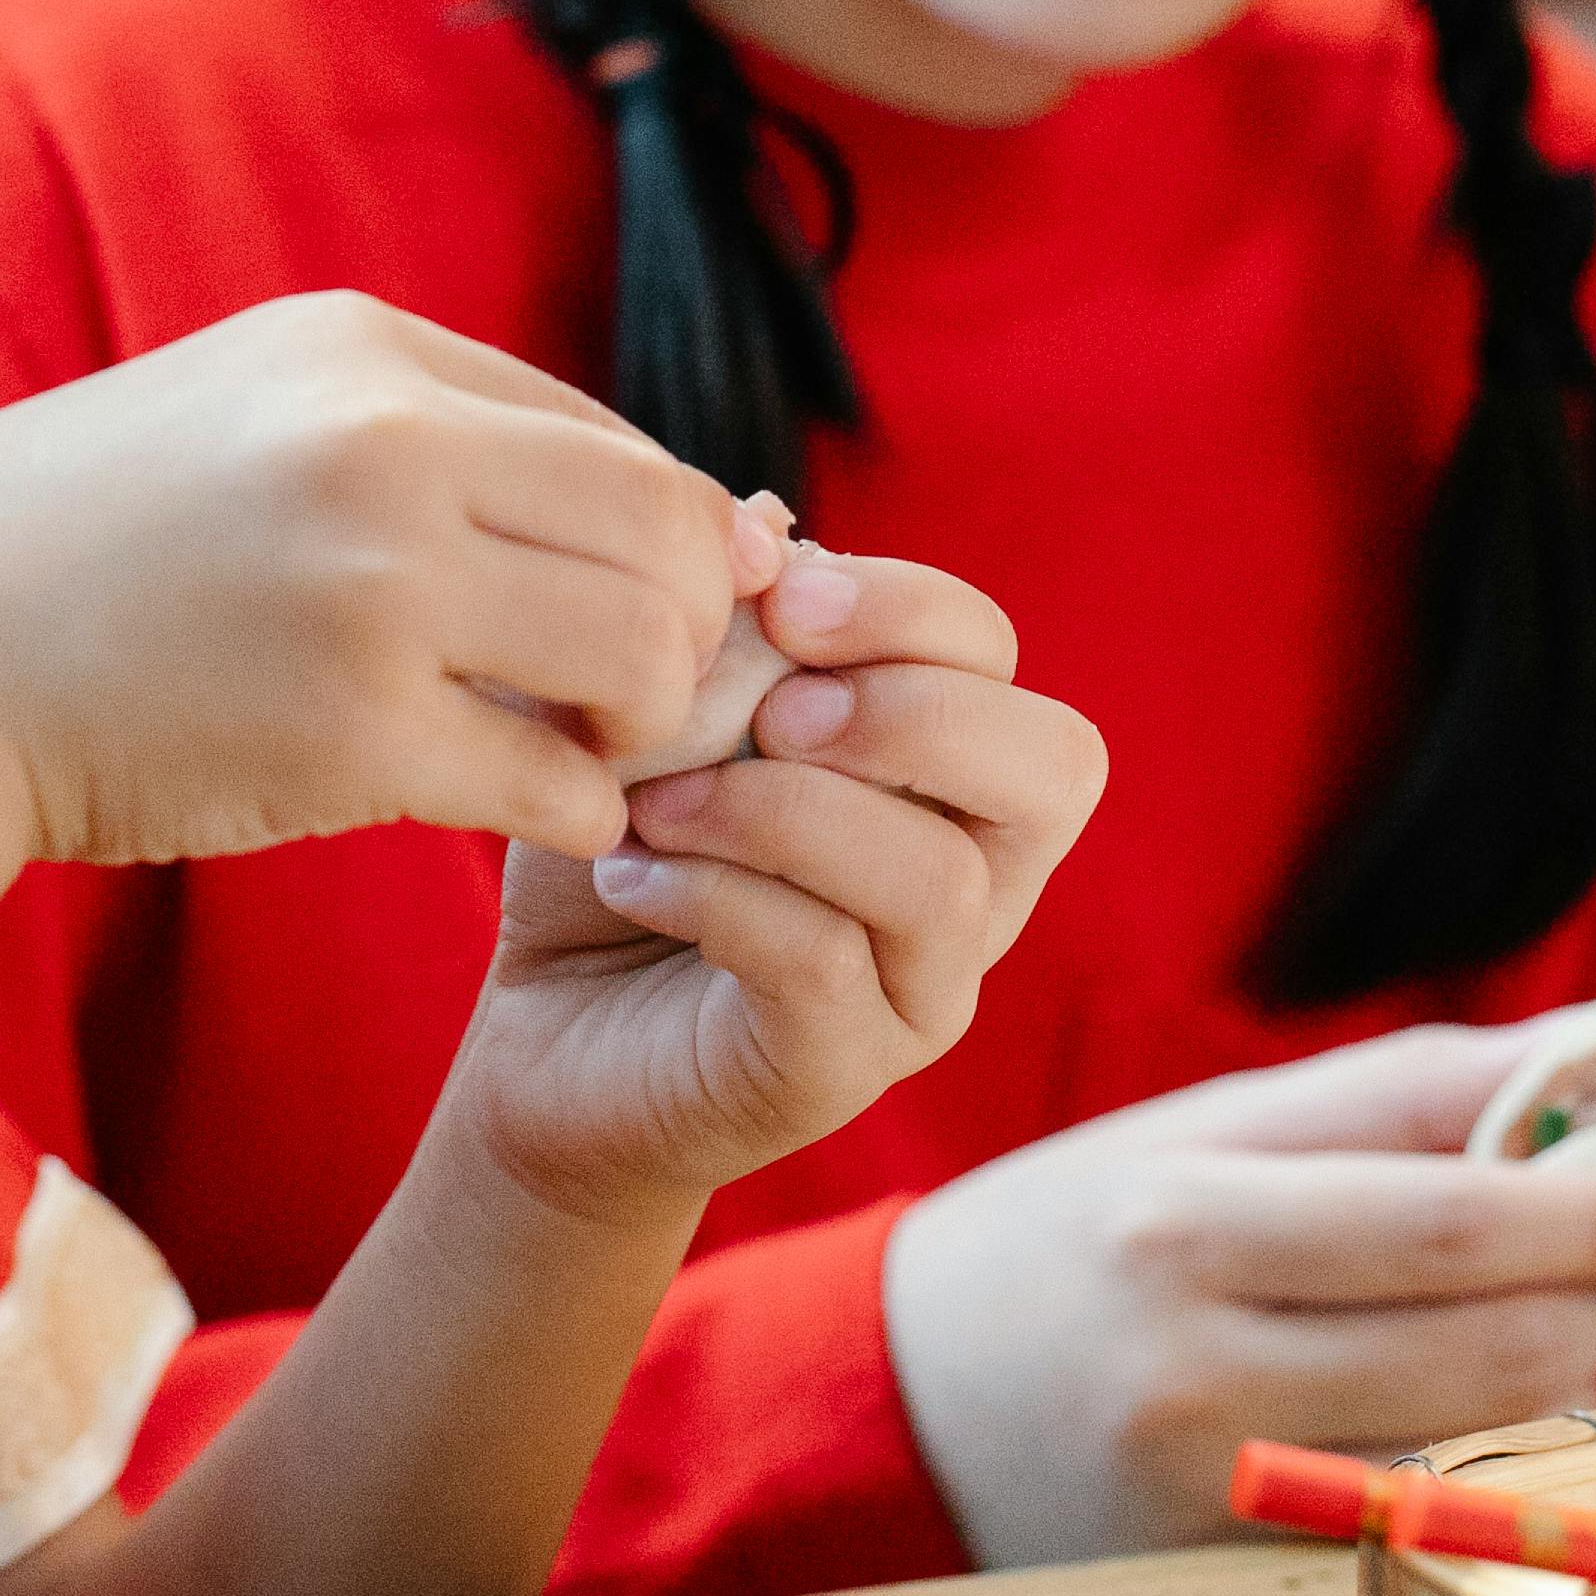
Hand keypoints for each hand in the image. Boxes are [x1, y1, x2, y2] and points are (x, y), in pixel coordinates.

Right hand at [0, 291, 761, 870]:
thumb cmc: (98, 546)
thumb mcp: (253, 412)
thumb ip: (428, 434)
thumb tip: (652, 506)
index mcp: (366, 354)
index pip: (624, 442)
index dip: (672, 544)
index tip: (647, 614)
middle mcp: (383, 447)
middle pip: (671, 534)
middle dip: (691, 630)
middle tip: (636, 696)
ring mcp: (368, 589)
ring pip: (646, 655)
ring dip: (648, 722)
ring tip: (583, 748)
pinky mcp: (348, 735)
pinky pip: (558, 786)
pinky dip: (580, 812)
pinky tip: (527, 810)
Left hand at [449, 549, 1102, 1229]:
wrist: (542, 1030)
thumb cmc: (620, 848)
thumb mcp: (654, 711)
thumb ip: (718, 621)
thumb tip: (766, 525)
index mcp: (942, 768)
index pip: (1000, 657)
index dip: (906, 608)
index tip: (778, 602)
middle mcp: (975, 877)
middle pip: (1053, 767)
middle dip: (907, 712)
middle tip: (767, 716)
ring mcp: (925, 987)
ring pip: (938, 879)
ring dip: (777, 814)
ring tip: (654, 807)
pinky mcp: (844, 1069)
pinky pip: (827, 965)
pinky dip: (714, 896)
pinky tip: (630, 874)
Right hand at [878, 1023, 1595, 1565]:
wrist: (900, 1399)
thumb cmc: (1082, 1238)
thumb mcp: (1205, 1135)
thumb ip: (1402, 1101)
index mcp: (1184, 1192)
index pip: (1448, 1179)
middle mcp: (1190, 1322)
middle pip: (1490, 1304)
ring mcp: (1210, 1455)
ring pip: (1483, 1410)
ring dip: (1568, 1362)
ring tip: (1545, 1312)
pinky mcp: (1234, 1552)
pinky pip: (1427, 1492)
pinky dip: (1491, 1443)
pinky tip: (1469, 1399)